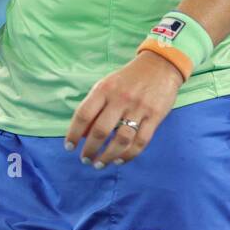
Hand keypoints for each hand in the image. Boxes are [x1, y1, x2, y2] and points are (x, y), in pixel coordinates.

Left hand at [63, 50, 183, 166]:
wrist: (160, 65)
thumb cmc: (128, 78)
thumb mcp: (107, 85)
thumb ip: (94, 107)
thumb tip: (82, 134)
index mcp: (104, 89)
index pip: (84, 114)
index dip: (73, 133)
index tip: (69, 147)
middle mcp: (120, 99)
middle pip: (101, 130)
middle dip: (90, 150)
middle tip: (85, 160)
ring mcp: (139, 108)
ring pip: (121, 140)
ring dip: (108, 156)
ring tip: (99, 164)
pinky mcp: (155, 117)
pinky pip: (140, 141)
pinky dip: (128, 155)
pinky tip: (119, 160)